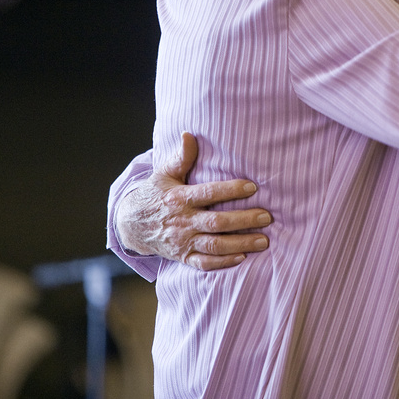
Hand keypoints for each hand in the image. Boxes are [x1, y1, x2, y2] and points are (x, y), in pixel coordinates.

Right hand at [115, 132, 272, 270]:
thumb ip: (180, 157)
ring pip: (214, 245)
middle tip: (267, 216)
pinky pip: (204, 263)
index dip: (230, 190)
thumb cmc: (155, 194)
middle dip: (243, 220)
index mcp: (179, 198)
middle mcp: (182, 221)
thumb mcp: (164, 174)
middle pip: (216, 222)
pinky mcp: (183, 257)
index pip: (208, 193)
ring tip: (263, 240)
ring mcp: (182, 241)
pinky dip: (223, 262)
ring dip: (240, 244)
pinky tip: (243, 258)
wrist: (131, 225)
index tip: (253, 187)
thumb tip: (189, 134)